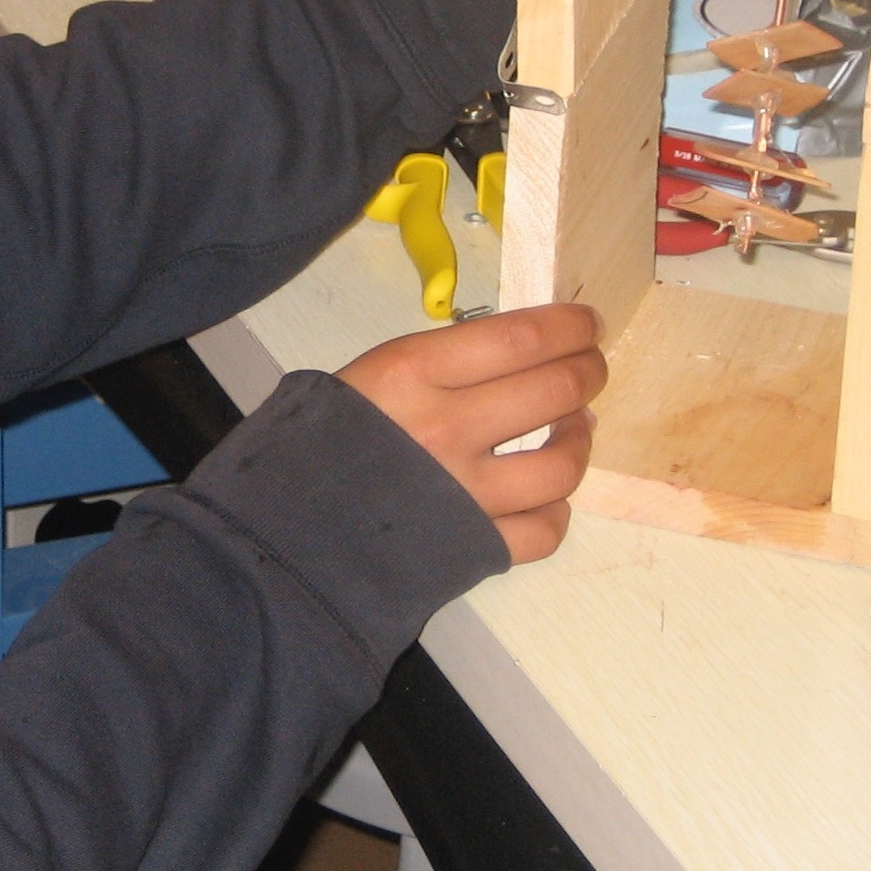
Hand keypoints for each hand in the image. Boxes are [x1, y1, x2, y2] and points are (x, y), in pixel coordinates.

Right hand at [338, 304, 605, 564]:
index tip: (587, 322)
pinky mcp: (474, 547)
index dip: (569, 326)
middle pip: (554, 391)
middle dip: (587, 371)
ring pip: (562, 464)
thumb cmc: (316, 440)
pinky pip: (544, 530)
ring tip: (575, 428)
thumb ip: (439, 362)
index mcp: (413, 372)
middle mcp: (447, 428)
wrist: (280, 528)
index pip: (520, 337)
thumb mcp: (368, 374)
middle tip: (590, 366)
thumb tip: (518, 355)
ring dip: (579, 438)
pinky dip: (555, 510)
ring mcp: (467, 494)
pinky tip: (547, 493)